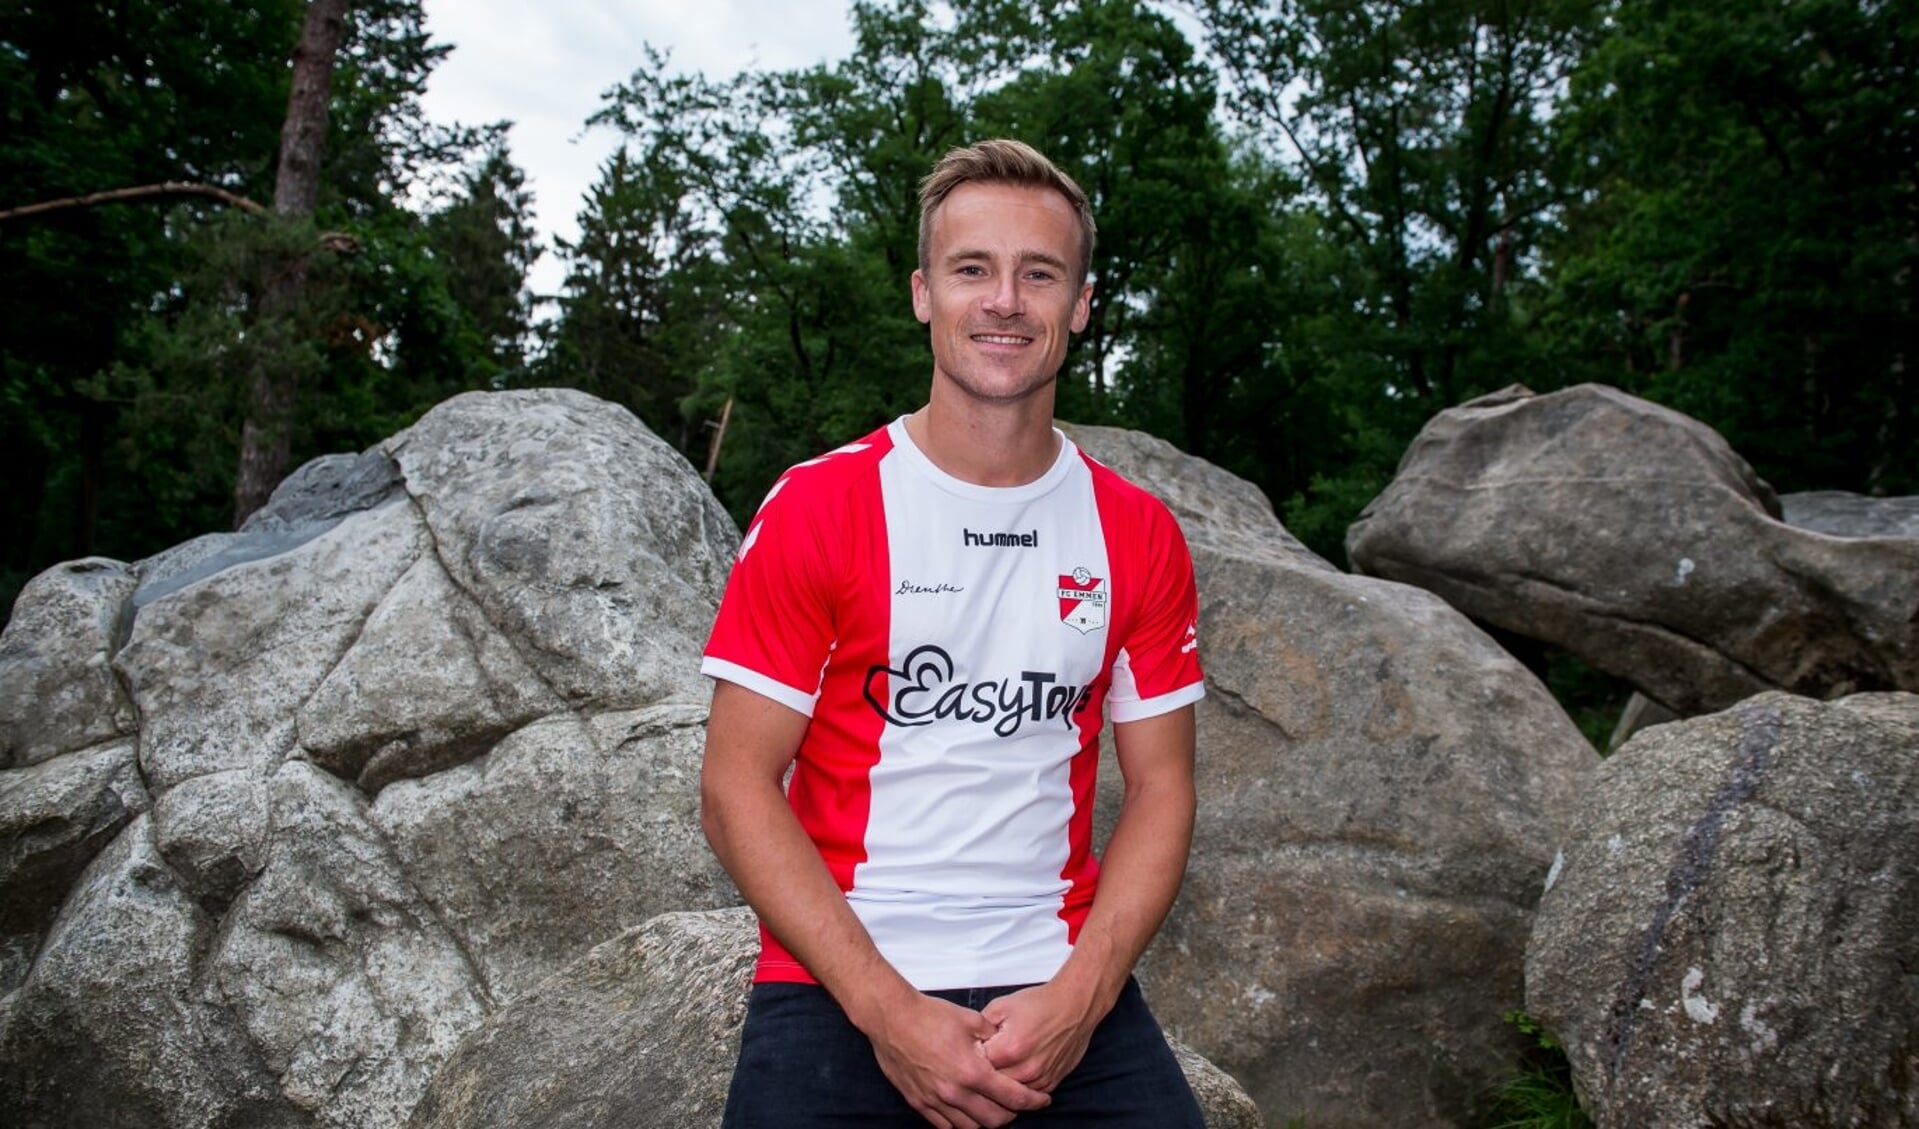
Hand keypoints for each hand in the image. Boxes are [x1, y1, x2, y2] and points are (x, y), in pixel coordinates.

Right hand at [866, 992, 1051, 1127]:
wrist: (892, 1018)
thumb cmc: (929, 1015)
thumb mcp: (970, 1020)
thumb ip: (993, 1037)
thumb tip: (1005, 1046)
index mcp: (972, 1071)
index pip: (1012, 1097)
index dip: (1033, 1101)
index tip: (1042, 1100)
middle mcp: (955, 1092)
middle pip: (995, 1120)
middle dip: (1012, 1114)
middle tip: (1017, 1104)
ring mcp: (935, 1101)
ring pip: (970, 1127)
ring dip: (986, 1120)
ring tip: (992, 1108)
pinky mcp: (919, 1102)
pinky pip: (944, 1126)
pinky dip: (960, 1123)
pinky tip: (966, 1112)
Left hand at [978, 982, 1102, 1092]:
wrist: (1074, 1006)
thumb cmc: (1040, 1004)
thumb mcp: (1001, 1006)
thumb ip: (980, 1028)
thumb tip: (967, 1043)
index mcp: (1009, 1049)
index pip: (977, 1066)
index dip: (972, 1058)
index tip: (974, 1050)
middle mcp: (1025, 1069)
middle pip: (992, 1085)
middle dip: (985, 1073)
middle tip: (987, 1057)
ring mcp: (1040, 1079)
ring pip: (1010, 1094)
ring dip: (1002, 1083)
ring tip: (1002, 1064)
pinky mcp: (1051, 1082)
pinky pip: (1027, 1094)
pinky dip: (1019, 1086)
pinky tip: (1017, 1070)